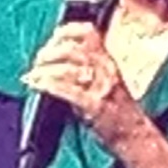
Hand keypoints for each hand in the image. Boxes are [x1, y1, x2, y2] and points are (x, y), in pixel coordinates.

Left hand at [19, 24, 149, 156]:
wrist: (134, 136)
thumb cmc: (116, 112)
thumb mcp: (104, 81)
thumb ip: (85, 67)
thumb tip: (56, 56)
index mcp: (108, 61)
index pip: (89, 33)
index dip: (67, 30)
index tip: (53, 37)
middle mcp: (106, 70)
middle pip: (73, 48)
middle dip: (49, 52)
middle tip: (38, 61)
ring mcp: (100, 87)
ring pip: (68, 67)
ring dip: (44, 69)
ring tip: (33, 75)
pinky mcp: (94, 105)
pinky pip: (66, 90)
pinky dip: (47, 84)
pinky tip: (37, 85)